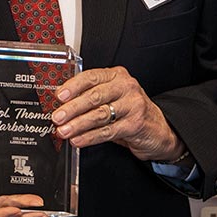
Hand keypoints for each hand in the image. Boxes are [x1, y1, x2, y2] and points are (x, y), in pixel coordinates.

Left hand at [51, 66, 183, 161]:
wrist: (158, 128)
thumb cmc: (130, 110)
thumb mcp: (112, 97)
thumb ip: (90, 97)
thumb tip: (62, 106)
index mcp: (116, 76)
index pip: (91, 77)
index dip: (73, 86)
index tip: (59, 96)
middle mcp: (126, 87)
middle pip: (94, 96)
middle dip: (72, 108)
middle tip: (57, 117)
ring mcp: (133, 105)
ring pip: (100, 114)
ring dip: (78, 124)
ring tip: (64, 131)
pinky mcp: (135, 124)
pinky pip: (108, 131)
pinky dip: (90, 137)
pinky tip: (79, 140)